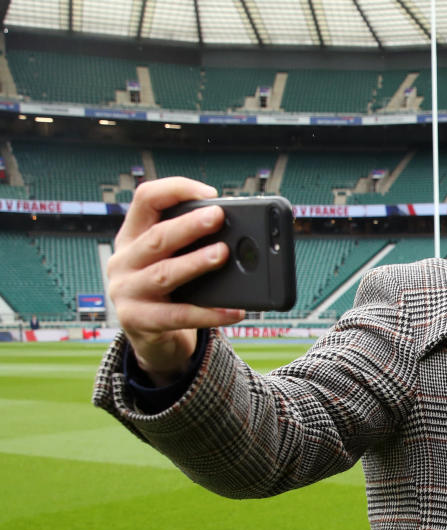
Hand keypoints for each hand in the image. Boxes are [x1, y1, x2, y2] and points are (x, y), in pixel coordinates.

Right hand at [107, 177, 245, 384]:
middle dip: (189, 225)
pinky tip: (235, 311)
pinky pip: (178, 316)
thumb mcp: (172, 261)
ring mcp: (126, 292)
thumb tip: (240, 235)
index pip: (145, 199)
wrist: (152, 339)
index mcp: (132, 236)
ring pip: (164, 274)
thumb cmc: (170, 292)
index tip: (210, 194)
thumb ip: (192, 244)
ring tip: (223, 254)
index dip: (175, 190)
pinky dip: (208, 313)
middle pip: (157, 237)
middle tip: (218, 216)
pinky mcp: (138, 321)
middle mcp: (123, 261)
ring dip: (195, 263)